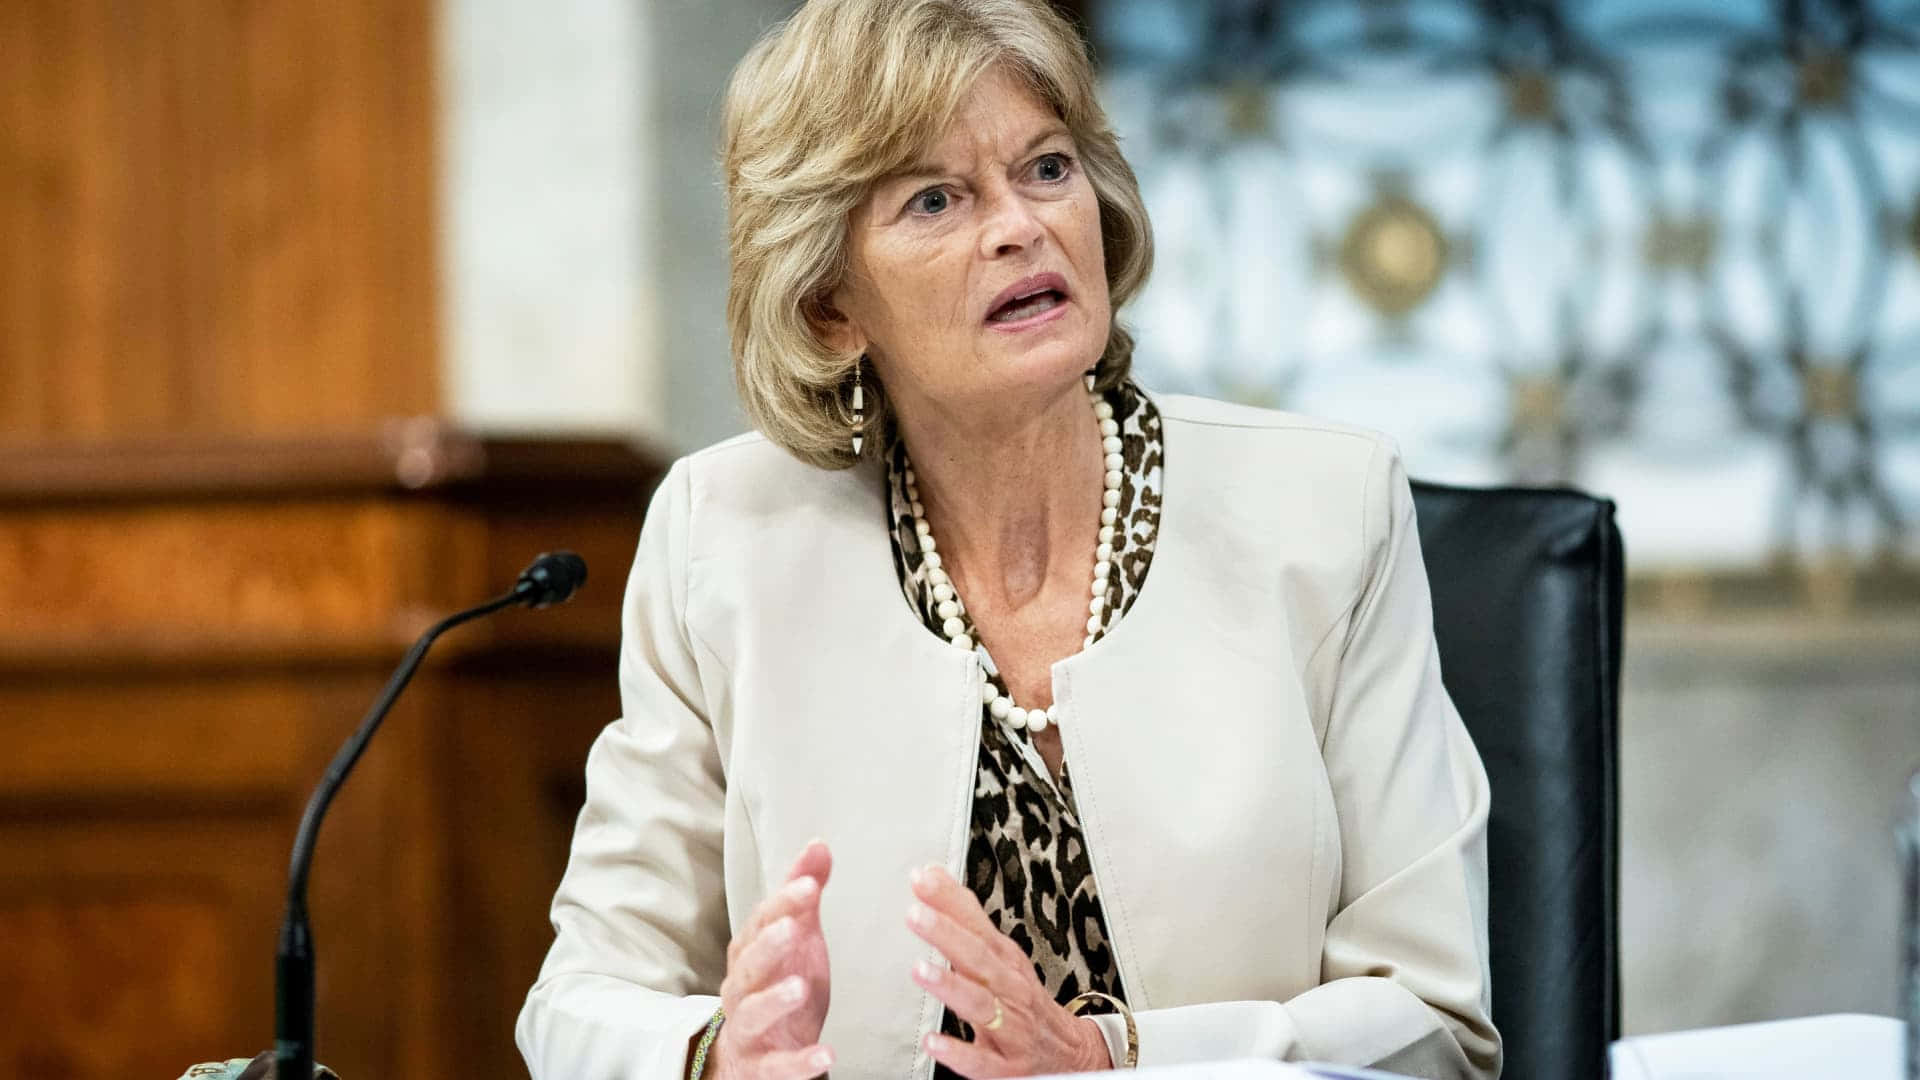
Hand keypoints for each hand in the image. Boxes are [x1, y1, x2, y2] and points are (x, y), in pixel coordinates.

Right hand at [706, 840, 835, 1079]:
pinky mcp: (760, 1067)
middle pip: (749, 963)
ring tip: (800, 987)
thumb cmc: (776, 985)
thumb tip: (818, 845)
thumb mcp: (796, 939)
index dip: (783, 903)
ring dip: (775, 999)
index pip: (761, 922)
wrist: (753, 1053)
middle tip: (794, 926)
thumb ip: (803, 896)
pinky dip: (798, 1062)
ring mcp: (747, 1028)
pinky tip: (826, 1055)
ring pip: (752, 1012)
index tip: (810, 885)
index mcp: (749, 953)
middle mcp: (741, 988)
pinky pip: (775, 1067)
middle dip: (769, 943)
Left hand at [905, 864, 1112, 1076]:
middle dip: (948, 935)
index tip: (923, 880)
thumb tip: (929, 875)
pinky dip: (958, 1052)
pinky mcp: (1006, 1067)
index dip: (950, 903)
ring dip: (951, 987)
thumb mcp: (1000, 954)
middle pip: (979, 959)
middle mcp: (1009, 991)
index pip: (977, 926)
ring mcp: (1010, 1029)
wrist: (1071, 1054)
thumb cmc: (1024, 999)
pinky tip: (933, 1042)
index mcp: (1005, 962)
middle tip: (917, 914)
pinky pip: (982, 1062)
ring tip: (920, 969)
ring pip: (981, 1006)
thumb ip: (962, 915)